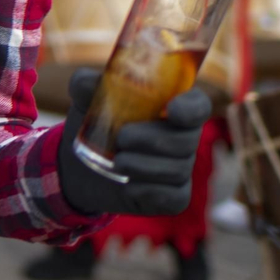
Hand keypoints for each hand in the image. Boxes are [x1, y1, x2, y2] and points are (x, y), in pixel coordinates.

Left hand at [57, 67, 209, 215]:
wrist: (81, 166)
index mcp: (171, 106)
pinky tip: (127, 185)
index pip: (198, 105)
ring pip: (178, 170)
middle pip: (186, 140)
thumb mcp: (85, 99)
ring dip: (144, 166)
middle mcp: (183, 138)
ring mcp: (181, 169)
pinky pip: (172, 197)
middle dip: (152, 139)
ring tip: (118, 162)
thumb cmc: (94, 122)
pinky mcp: (174, 197)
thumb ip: (86, 84)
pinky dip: (147, 190)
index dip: (191, 108)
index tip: (171, 109)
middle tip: (121, 138)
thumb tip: (90, 83)